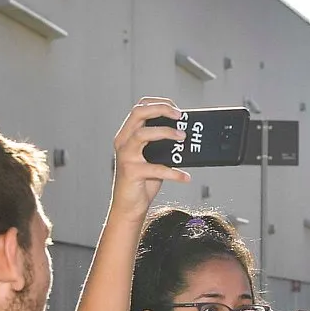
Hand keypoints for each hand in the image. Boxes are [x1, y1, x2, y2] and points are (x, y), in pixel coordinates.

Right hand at [110, 98, 188, 217]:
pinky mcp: (131, 172)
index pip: (139, 108)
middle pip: (138, 113)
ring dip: (166, 132)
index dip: (157, 103)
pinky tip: (186, 177)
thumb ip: (162, 146)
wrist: (129, 207)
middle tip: (180, 115)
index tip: (176, 108)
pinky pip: (156, 168)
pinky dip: (174, 173)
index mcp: (127, 135)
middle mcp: (123, 142)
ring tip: (183, 137)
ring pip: (143, 133)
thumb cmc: (143, 182)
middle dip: (161, 109)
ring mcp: (126, 156)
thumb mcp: (152, 159)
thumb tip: (185, 135)